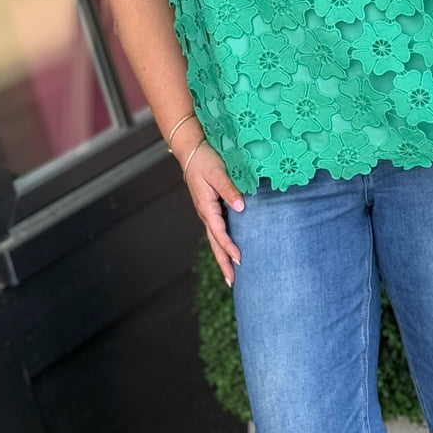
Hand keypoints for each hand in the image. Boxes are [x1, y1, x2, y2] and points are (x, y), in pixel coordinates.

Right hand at [184, 141, 244, 286]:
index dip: (229, 247)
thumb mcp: (217, 173)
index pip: (219, 233)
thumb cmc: (205, 160)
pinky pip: (218, 229)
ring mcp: (207, 211)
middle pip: (215, 243)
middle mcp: (206, 213)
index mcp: (206, 207)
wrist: (191, 150)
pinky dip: (223, 242)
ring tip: (232, 274)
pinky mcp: (210, 206)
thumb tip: (240, 207)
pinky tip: (230, 247)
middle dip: (223, 262)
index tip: (240, 260)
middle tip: (233, 282)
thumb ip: (229, 189)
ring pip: (215, 238)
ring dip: (223, 255)